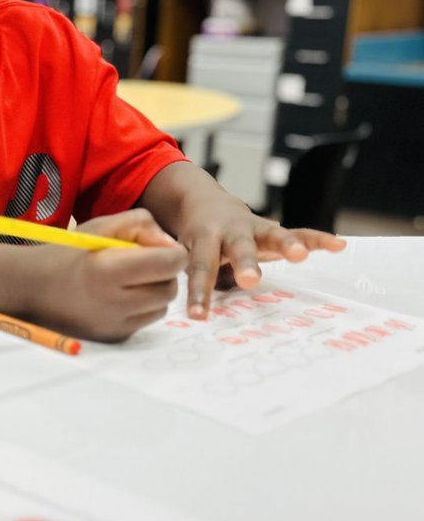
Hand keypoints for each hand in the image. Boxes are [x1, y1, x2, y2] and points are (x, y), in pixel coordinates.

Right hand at [25, 209, 187, 341]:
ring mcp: (114, 324)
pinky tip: (117, 296)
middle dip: (166, 274)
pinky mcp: (113, 337)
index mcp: (110, 269)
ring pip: (160, 307)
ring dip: (154, 292)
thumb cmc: (67, 252)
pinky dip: (139, 308)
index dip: (174, 253)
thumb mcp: (101, 225)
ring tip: (130, 280)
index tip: (162, 248)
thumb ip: (141, 225)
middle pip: (170, 289)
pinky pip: (143, 321)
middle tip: (146, 263)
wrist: (31, 287)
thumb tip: (170, 245)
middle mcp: (114, 302)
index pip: (170, 263)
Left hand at [175, 190, 345, 318]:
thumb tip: (189, 316)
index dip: (199, 292)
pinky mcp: (274, 232)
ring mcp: (255, 230)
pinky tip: (339, 245)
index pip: (201, 267)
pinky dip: (318, 239)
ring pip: (273, 235)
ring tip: (300, 255)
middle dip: (246, 264)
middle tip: (250, 280)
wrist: (203, 204)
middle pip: (239, 248)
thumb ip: (185, 277)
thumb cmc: (192, 240)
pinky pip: (300, 234)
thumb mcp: (181, 254)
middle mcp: (231, 231)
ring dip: (287, 245)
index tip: (198, 315)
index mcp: (203, 238)